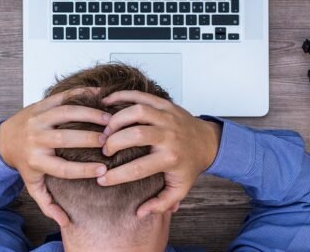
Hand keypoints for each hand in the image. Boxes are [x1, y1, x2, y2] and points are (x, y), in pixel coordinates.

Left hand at [0, 88, 110, 226]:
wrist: (4, 138)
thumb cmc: (25, 162)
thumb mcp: (32, 184)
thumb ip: (47, 203)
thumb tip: (64, 221)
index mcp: (36, 161)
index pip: (63, 168)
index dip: (84, 170)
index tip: (103, 170)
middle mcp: (36, 139)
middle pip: (65, 139)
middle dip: (90, 139)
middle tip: (110, 141)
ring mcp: (38, 119)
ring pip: (65, 113)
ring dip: (89, 114)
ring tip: (109, 119)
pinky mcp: (41, 104)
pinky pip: (63, 97)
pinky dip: (82, 94)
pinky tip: (100, 96)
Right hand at [97, 91, 221, 217]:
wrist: (208, 142)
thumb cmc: (190, 166)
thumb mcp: (179, 189)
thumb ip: (161, 203)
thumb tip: (139, 213)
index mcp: (170, 159)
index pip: (138, 168)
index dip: (116, 176)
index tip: (101, 180)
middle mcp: (169, 136)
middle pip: (135, 135)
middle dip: (114, 142)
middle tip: (104, 150)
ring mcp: (167, 117)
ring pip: (137, 111)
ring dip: (116, 119)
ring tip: (105, 130)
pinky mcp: (164, 104)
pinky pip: (141, 96)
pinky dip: (121, 96)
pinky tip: (106, 102)